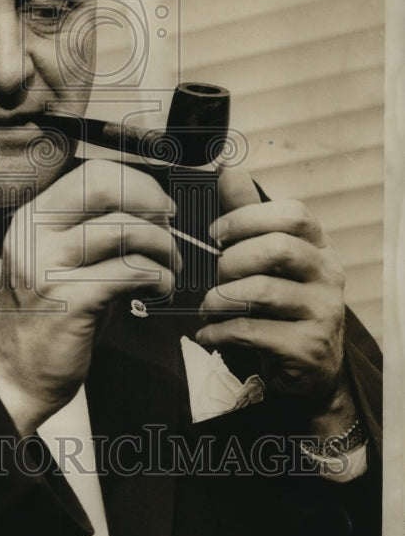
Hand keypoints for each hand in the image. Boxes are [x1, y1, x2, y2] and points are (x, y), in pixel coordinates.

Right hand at [0, 159, 180, 434]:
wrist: (16, 375)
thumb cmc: (49, 316)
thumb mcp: (60, 261)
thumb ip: (93, 230)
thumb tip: (151, 207)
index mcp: (31, 218)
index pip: (90, 175)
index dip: (135, 183)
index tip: (159, 207)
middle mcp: (34, 235)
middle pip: (103, 188)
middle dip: (149, 202)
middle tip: (170, 226)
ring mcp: (47, 267)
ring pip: (124, 230)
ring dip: (163, 247)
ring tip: (170, 267)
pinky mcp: (69, 301)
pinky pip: (131, 272)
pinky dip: (158, 277)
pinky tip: (161, 289)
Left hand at [196, 169, 351, 428]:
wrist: (308, 367)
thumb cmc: (280, 303)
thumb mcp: (269, 258)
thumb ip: (248, 215)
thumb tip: (226, 168)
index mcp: (319, 245)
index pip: (294, 214)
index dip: (247, 218)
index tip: (214, 233)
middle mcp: (329, 274)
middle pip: (278, 248)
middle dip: (231, 259)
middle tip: (211, 274)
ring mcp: (324, 312)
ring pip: (261, 292)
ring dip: (219, 298)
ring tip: (205, 306)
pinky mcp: (308, 347)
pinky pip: (253, 332)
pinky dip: (219, 331)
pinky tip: (207, 333)